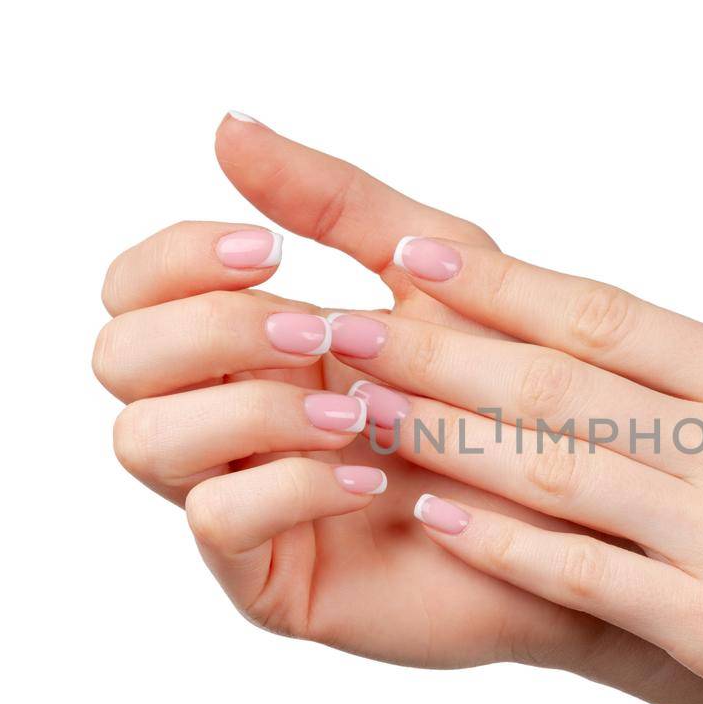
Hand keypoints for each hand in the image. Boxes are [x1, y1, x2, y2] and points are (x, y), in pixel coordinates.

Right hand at [91, 116, 617, 668]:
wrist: (584, 508)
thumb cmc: (511, 388)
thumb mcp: (431, 269)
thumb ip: (331, 202)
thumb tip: (226, 126)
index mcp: (248, 342)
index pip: (137, 289)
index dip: (176, 260)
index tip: (267, 248)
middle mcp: (225, 417)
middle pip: (118, 357)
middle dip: (207, 328)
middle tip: (317, 332)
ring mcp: (241, 497)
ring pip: (143, 441)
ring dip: (244, 408)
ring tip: (353, 410)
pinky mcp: (271, 577)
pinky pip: (218, 522)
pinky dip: (290, 484)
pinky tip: (372, 476)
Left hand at [321, 223, 702, 703]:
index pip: (610, 316)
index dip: (505, 283)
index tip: (418, 253)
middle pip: (556, 383)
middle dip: (437, 347)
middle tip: (337, 319)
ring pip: (555, 469)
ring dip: (445, 434)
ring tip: (354, 405)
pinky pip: (592, 575)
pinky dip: (510, 544)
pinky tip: (439, 517)